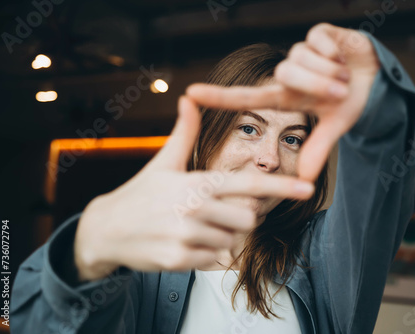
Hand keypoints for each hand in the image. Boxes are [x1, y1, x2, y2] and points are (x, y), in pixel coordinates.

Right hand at [74, 97, 314, 280]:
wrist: (106, 229)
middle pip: (247, 220)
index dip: (280, 187)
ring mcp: (186, 236)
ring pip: (231, 241)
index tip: (308, 188)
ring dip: (220, 237)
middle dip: (237, 218)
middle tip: (212, 214)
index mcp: (197, 182)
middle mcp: (195, 208)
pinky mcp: (178, 260)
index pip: (247, 186)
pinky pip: (214, 260)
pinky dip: (206, 254)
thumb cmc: (141, 193)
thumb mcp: (163, 162)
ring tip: (193, 228)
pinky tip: (184, 243)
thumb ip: (184, 133)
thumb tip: (189, 98)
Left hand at [186, 23, 379, 181]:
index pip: (248, 97)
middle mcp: (289, 75)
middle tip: (341, 92)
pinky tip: (342, 56)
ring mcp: (301, 53)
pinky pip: (318, 40)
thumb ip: (318, 148)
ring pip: (302, 57)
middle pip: (285, 73)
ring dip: (331, 70)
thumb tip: (303, 179)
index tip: (190, 93)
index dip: (220, 96)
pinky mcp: (317, 33)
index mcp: (288, 98)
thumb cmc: (351, 102)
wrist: (378, 79)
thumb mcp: (336, 127)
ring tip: (345, 77)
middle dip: (318, 83)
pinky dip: (336, 52)